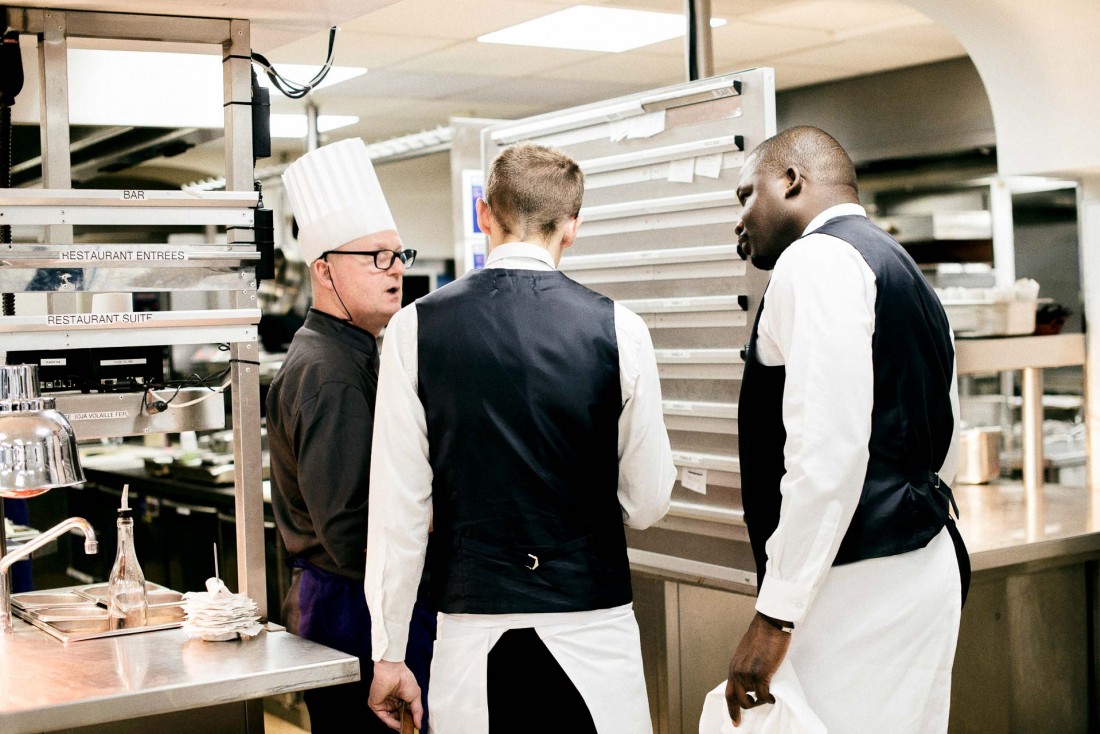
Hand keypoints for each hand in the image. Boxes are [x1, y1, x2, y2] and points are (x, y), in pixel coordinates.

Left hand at [369, 660, 422, 730]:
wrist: (392, 670)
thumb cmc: (404, 677)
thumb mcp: (415, 695)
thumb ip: (417, 711)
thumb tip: (419, 724)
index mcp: (400, 698)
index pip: (405, 713)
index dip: (410, 720)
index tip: (415, 726)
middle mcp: (391, 702)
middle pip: (398, 717)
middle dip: (405, 723)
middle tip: (411, 728)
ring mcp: (384, 704)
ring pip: (391, 719)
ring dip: (399, 725)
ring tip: (406, 727)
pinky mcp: (376, 705)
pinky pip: (384, 717)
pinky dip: (391, 722)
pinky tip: (399, 725)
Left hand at [725, 612, 791, 726]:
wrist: (769, 625)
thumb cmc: (762, 636)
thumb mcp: (747, 653)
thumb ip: (746, 667)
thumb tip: (752, 680)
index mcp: (733, 667)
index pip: (729, 693)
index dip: (731, 709)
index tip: (735, 722)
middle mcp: (737, 672)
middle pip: (739, 700)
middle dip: (750, 706)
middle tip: (760, 705)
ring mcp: (747, 675)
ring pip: (753, 699)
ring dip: (762, 700)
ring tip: (769, 694)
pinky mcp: (760, 675)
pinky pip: (764, 696)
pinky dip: (770, 698)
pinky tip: (774, 694)